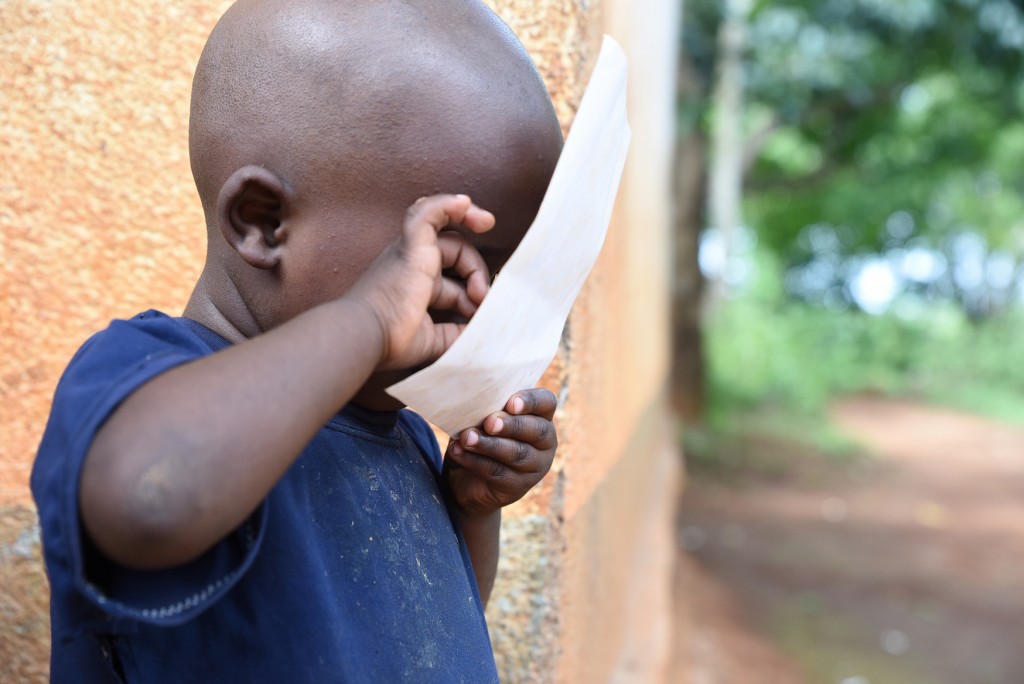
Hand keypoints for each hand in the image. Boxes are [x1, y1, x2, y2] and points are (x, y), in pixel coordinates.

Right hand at [347, 194, 494, 370]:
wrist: (365, 336)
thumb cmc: (390, 342)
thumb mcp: (433, 341)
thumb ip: (456, 334)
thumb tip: (481, 330)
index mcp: (414, 287)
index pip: (452, 282)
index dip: (471, 296)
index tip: (481, 313)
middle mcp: (411, 265)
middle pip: (455, 255)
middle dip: (477, 274)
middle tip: (483, 299)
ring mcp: (410, 252)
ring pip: (448, 232)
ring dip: (472, 249)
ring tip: (484, 275)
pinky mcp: (410, 244)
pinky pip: (429, 212)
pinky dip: (448, 204)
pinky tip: (467, 205)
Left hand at [442, 388, 557, 517]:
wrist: (465, 480)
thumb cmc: (479, 436)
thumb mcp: (483, 420)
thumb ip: (485, 411)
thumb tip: (474, 405)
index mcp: (540, 416)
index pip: (546, 402)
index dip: (531, 401)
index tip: (511, 403)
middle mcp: (545, 442)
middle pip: (537, 430)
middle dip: (512, 425)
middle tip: (489, 423)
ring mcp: (535, 467)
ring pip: (517, 453)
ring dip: (489, 444)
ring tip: (467, 437)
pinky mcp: (518, 487)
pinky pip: (498, 472)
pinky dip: (475, 461)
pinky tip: (458, 452)